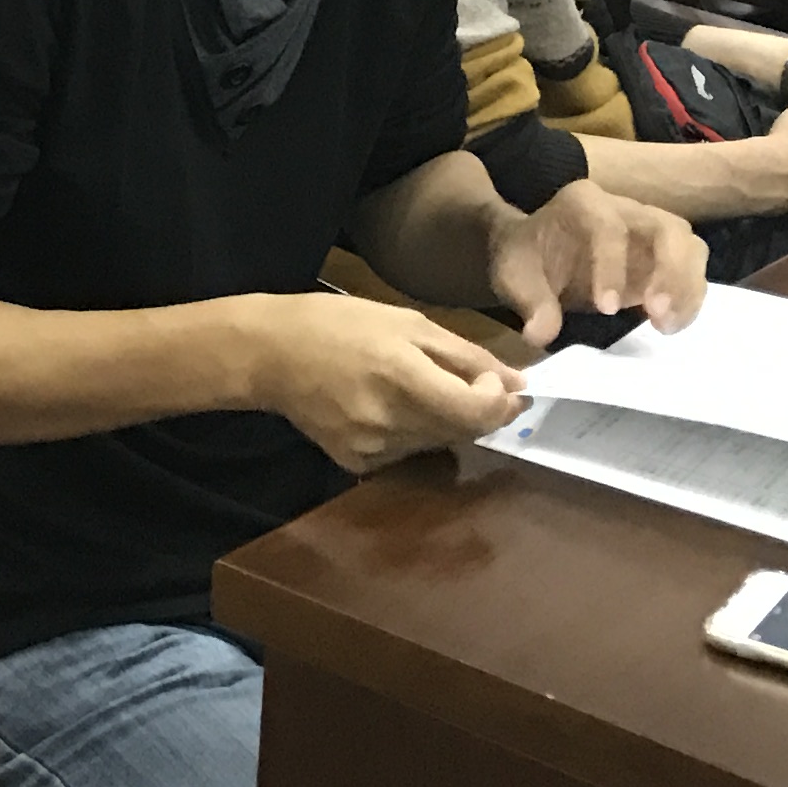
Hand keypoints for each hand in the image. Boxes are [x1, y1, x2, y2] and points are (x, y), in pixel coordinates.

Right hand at [240, 292, 527, 472]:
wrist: (269, 354)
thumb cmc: (338, 323)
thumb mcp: (405, 322)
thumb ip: (465, 356)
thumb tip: (518, 382)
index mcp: (402, 376)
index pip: (477, 413)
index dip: (500, 401)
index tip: (495, 381)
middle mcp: (389, 421)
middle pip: (464, 431)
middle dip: (477, 408)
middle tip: (469, 381)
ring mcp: (372, 448)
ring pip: (439, 445)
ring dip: (446, 420)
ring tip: (418, 386)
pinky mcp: (357, 464)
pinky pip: (408, 454)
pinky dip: (415, 433)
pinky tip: (389, 406)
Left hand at [487, 182, 706, 348]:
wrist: (540, 254)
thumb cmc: (528, 258)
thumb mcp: (514, 276)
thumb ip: (530, 301)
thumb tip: (541, 333)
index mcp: (583, 203)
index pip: (608, 225)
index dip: (612, 265)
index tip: (606, 310)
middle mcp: (625, 209)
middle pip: (667, 227)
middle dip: (670, 270)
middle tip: (656, 314)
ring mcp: (650, 229)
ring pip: (689, 245)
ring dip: (686, 287)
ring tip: (666, 325)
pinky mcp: (664, 255)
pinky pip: (692, 269)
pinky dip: (689, 298)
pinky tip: (669, 325)